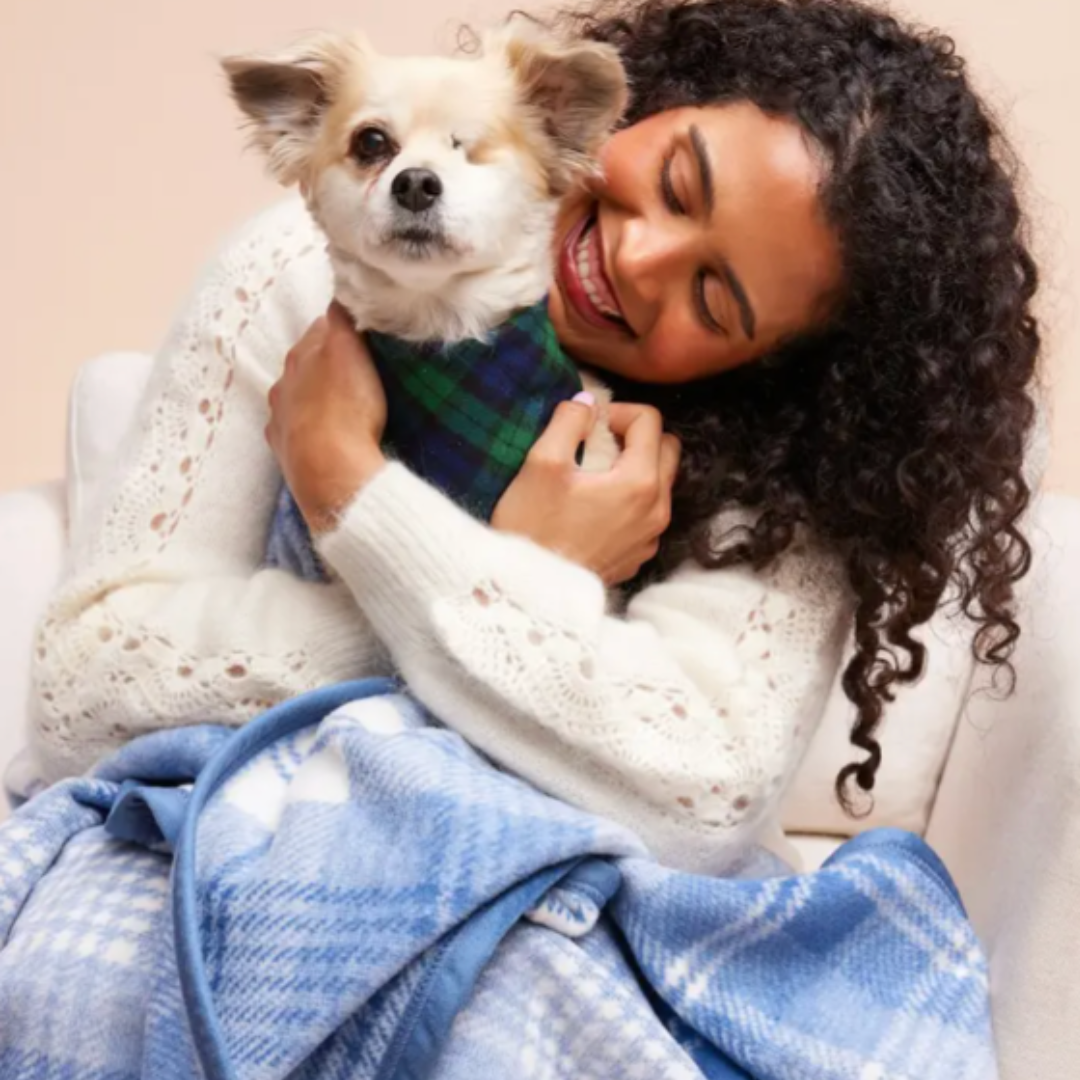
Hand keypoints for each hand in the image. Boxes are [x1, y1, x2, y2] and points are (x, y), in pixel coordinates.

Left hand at [266, 302, 386, 533]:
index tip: (362, 335)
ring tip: (342, 407)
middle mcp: (284, 382)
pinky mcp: (284, 450)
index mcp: (301, 354)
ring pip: (297, 396)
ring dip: (315, 397)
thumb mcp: (348, 350)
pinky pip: (295, 431)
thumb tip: (338, 295)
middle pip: (307, 362)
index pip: (321, 327)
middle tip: (357, 371)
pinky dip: (308, 429)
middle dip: (327, 363)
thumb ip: (341, 319)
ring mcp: (280, 417)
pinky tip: (324, 437)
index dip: (343, 329)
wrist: (330, 472)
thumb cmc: (345, 409)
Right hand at [492, 397, 680, 585]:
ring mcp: (650, 537)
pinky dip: (630, 500)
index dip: (618, 411)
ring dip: (635, 467)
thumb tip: (587, 403)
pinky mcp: (638, 556)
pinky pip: (648, 514)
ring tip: (593, 475)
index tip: (589, 424)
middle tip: (597, 443)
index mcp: (639, 482)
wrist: (528, 593)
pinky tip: (593, 507)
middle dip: (637, 436)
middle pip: (668, 449)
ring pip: (660, 483)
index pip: (650, 421)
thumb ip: (569, 421)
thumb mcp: (542, 463)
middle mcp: (656, 510)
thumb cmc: (532, 529)